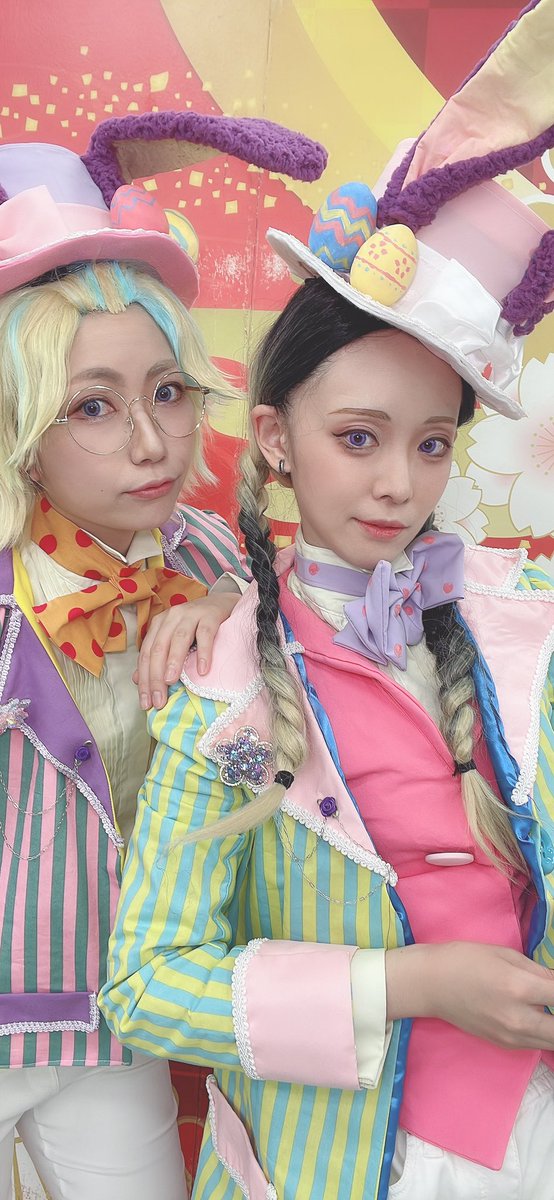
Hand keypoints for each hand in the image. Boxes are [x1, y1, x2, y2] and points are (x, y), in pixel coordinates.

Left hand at [134, 591, 240, 709]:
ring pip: (178, 639)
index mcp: (159, 623)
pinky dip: (203, 652)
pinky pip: (205, 634)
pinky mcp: (211, 615)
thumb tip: (137, 680)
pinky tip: (202, 670)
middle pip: (159, 648)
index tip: (146, 703)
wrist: (224, 603)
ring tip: (170, 682)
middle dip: (155, 677)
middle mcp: (172, 617)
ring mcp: (191, 614)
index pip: (146, 654)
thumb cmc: (198, 626)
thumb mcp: (175, 640)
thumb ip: (158, 657)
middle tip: (158, 701)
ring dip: (173, 662)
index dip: (144, 680)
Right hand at [385, 941, 553, 1049]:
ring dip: (552, 1024)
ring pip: (552, 1041)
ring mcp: (511, 1037)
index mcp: (519, 988)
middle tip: (549, 998)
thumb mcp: (505, 954)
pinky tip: (536, 1014)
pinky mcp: (504, 1045)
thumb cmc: (466, 960)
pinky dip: (542, 1032)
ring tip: (543, 1006)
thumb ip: (538, 970)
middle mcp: (519, 1018)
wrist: (431, 985)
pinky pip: (536, 1043)